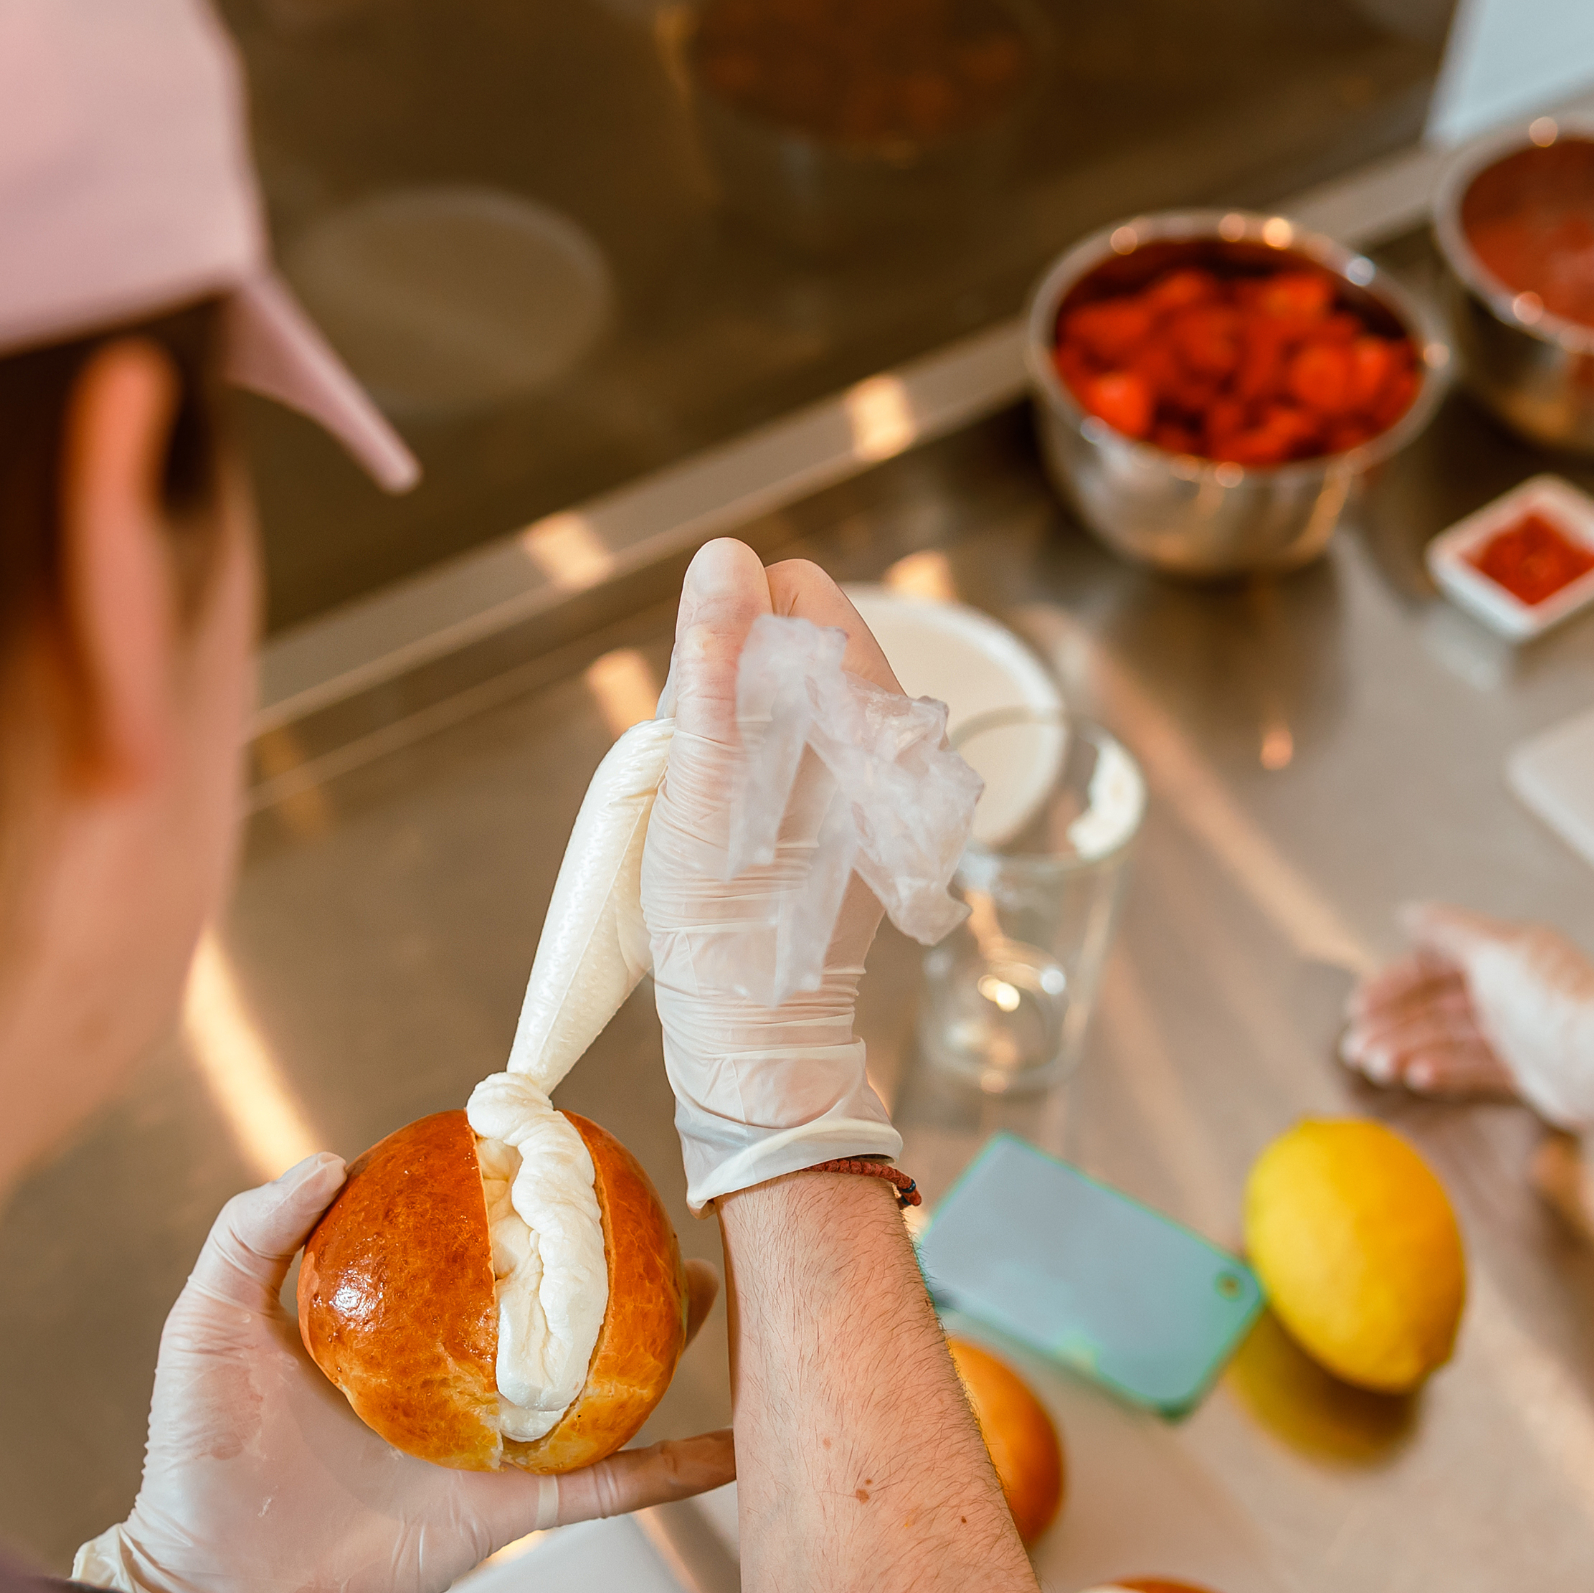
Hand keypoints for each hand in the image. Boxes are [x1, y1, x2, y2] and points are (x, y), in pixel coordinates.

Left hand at [80, 1157, 728, 1592]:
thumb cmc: (196, 1465)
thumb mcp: (207, 1327)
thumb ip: (250, 1236)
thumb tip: (333, 1158)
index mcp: (380, 1331)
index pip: (454, 1253)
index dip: (498, 1206)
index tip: (545, 1154)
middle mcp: (441, 1381)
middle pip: (540, 1310)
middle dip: (600, 1266)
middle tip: (652, 1216)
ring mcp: (480, 1445)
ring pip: (588, 1386)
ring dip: (652, 1346)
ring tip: (710, 1294)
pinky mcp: (505, 1510)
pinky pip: (602, 1485)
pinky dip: (669, 1471)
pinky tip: (732, 1449)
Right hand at [643, 537, 912, 1206]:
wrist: (760, 1036)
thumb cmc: (725, 924)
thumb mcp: (702, 786)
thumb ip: (715, 666)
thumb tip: (725, 556)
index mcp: (866, 709)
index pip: (797, 592)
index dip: (732, 633)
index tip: (707, 713)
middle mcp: (891, 732)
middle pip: (792, 641)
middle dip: (737, 684)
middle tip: (714, 776)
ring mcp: (878, 772)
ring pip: (793, 693)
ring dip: (747, 728)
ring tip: (727, 807)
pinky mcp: (860, 810)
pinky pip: (801, 746)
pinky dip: (763, 767)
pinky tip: (747, 826)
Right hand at [1341, 903, 1593, 1159]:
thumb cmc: (1558, 1004)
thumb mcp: (1495, 952)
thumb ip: (1449, 931)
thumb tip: (1411, 912)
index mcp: (1504, 954)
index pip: (1436, 962)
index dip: (1396, 982)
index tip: (1361, 1004)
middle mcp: (1510, 990)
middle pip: (1438, 1005)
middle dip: (1395, 1024)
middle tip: (1357, 1046)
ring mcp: (1518, 1032)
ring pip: (1450, 1039)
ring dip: (1409, 1050)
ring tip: (1379, 1066)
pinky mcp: (1527, 1071)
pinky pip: (1474, 1069)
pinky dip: (1443, 1072)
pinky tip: (1417, 1077)